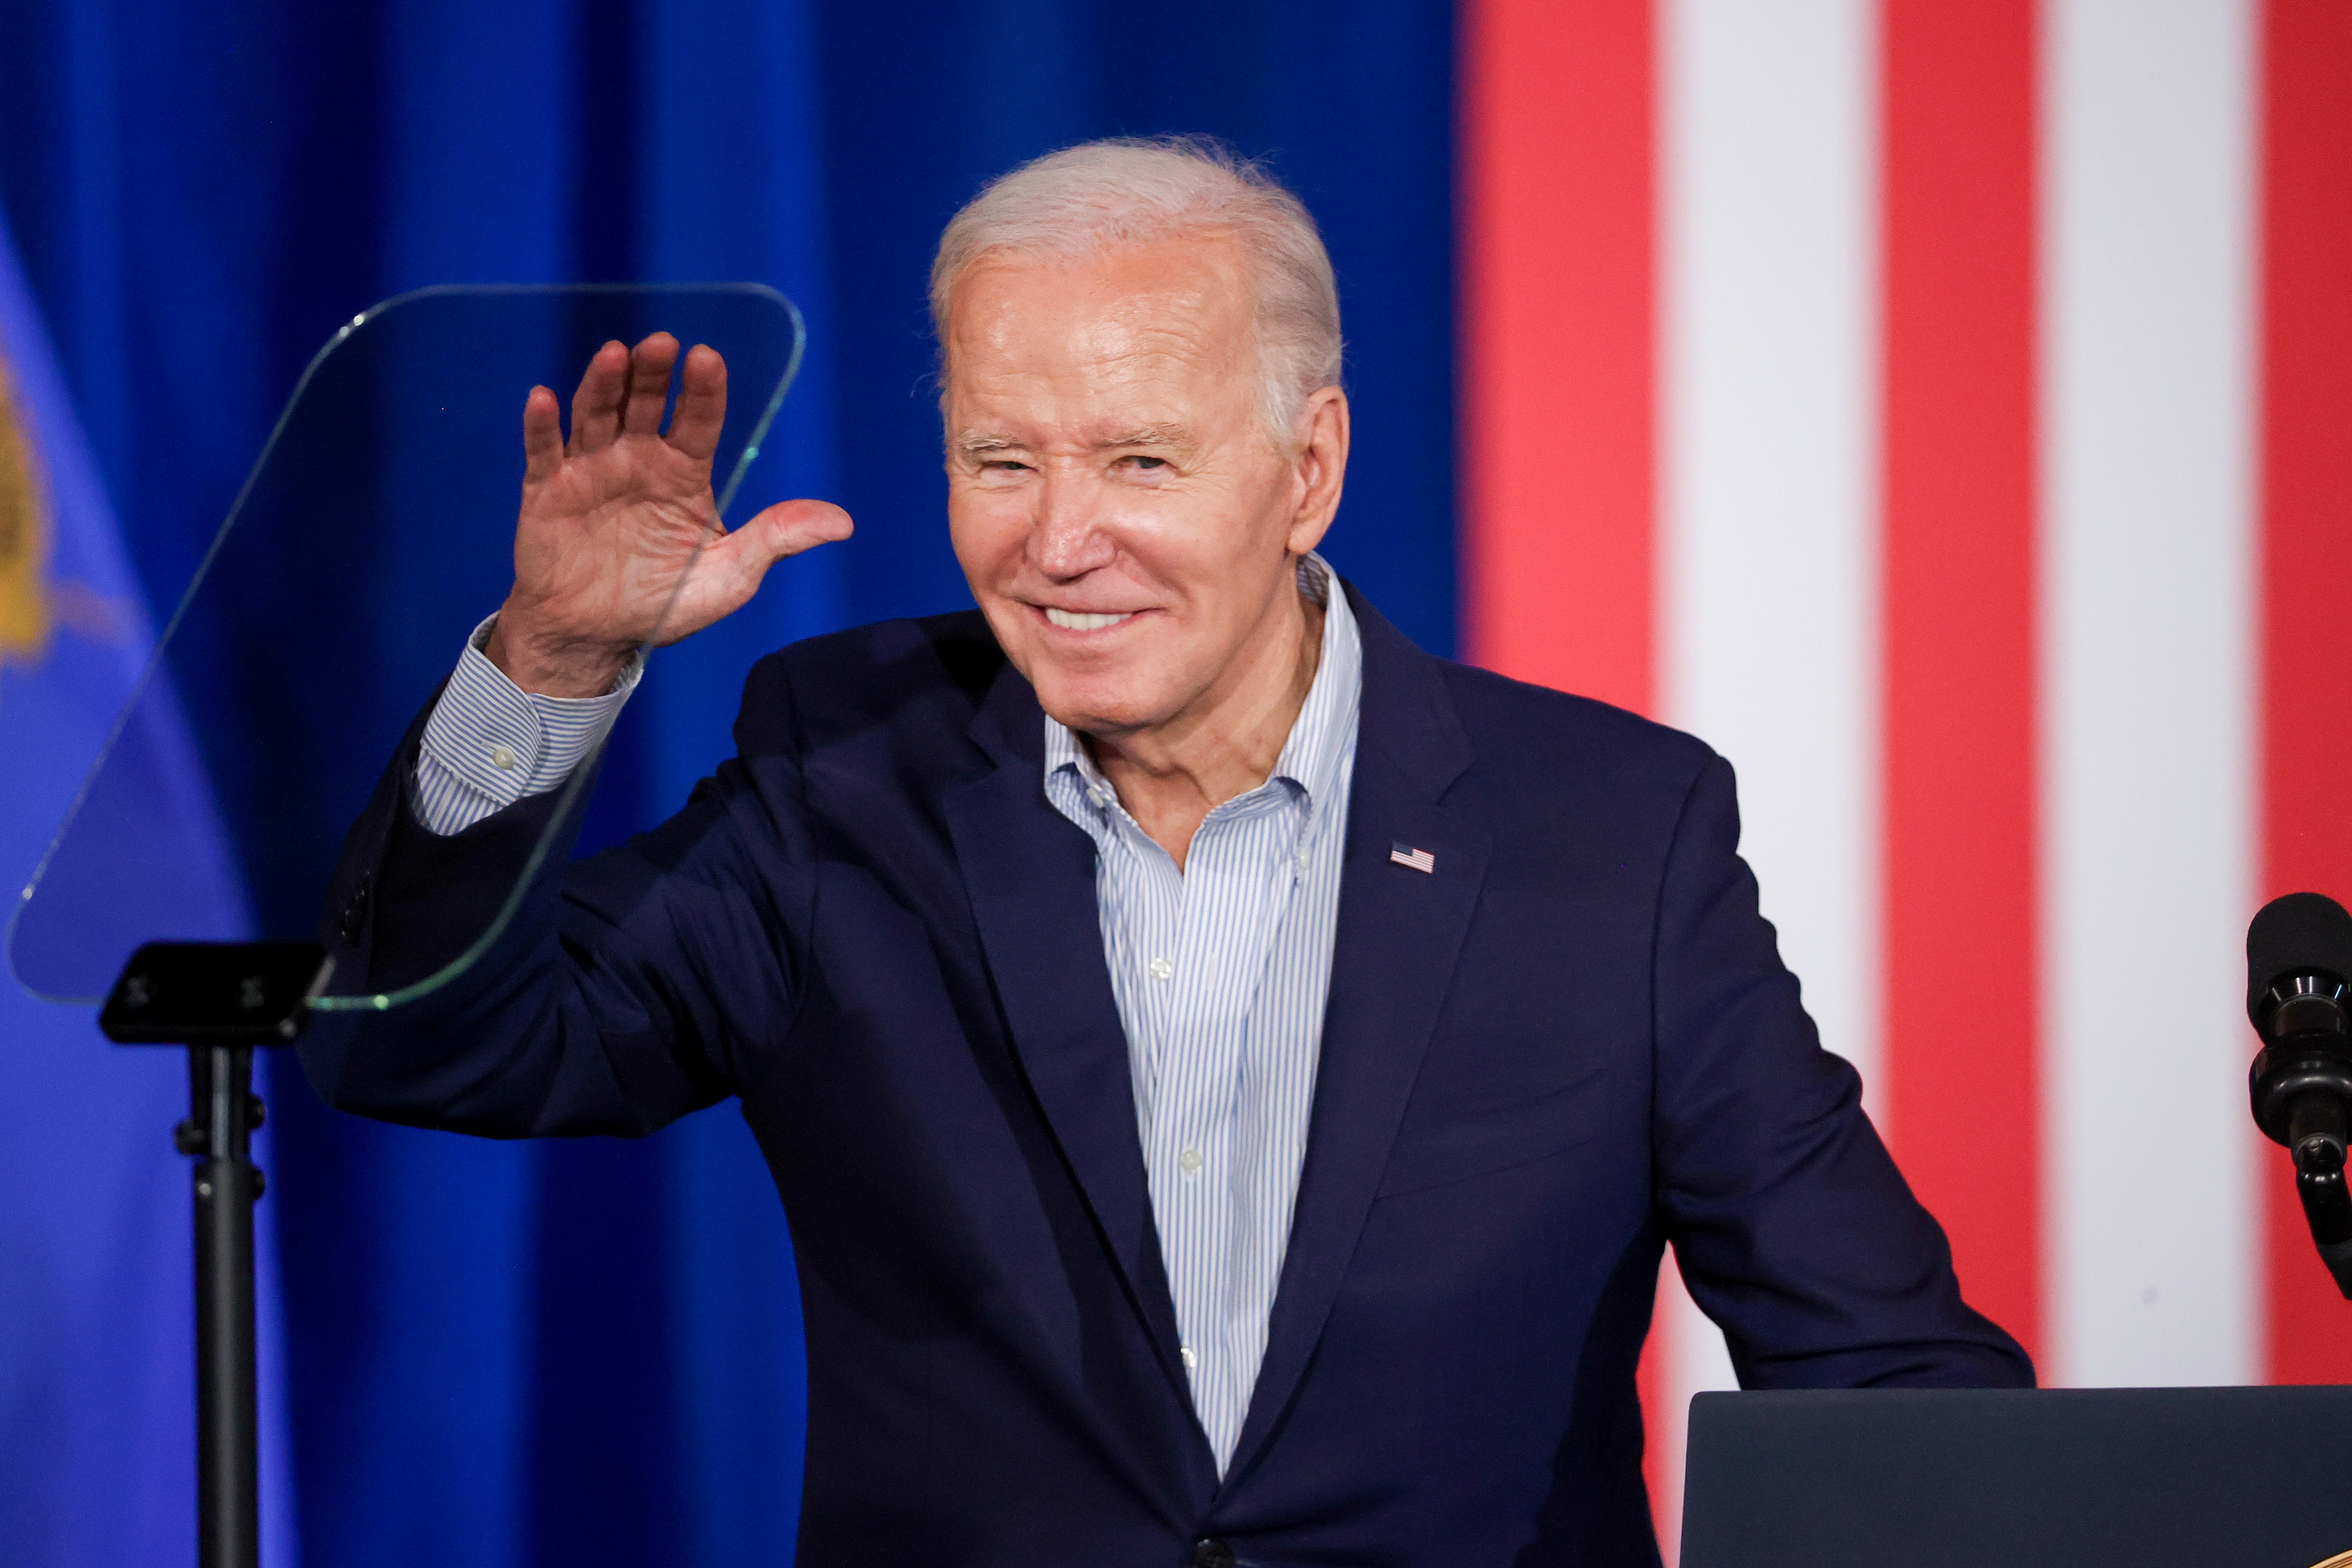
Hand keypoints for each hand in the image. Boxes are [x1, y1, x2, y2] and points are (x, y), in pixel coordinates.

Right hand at [486, 332, 852, 695]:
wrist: (594, 637)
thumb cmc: (664, 605)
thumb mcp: (730, 576)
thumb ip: (776, 540)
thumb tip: (844, 522)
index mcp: (683, 474)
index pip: (698, 421)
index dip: (703, 390)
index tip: (707, 359)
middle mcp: (637, 461)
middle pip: (646, 405)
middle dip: (653, 374)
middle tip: (662, 345)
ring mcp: (590, 472)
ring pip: (596, 416)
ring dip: (603, 385)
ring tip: (614, 355)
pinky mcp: (547, 492)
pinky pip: (542, 453)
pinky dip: (542, 426)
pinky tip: (544, 397)